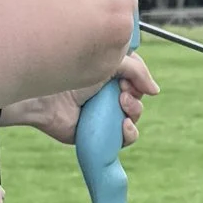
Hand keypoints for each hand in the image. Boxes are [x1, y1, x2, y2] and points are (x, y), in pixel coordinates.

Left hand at [0, 50, 156, 147]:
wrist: (48, 100)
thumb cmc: (72, 77)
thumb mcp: (109, 63)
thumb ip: (136, 70)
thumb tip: (155, 91)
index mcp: (108, 76)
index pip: (136, 78)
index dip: (139, 79)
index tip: (129, 78)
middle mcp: (107, 96)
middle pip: (138, 98)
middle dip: (135, 95)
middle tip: (120, 92)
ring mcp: (105, 116)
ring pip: (134, 118)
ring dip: (134, 111)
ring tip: (121, 105)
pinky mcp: (102, 135)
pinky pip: (126, 139)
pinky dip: (130, 133)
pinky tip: (123, 126)